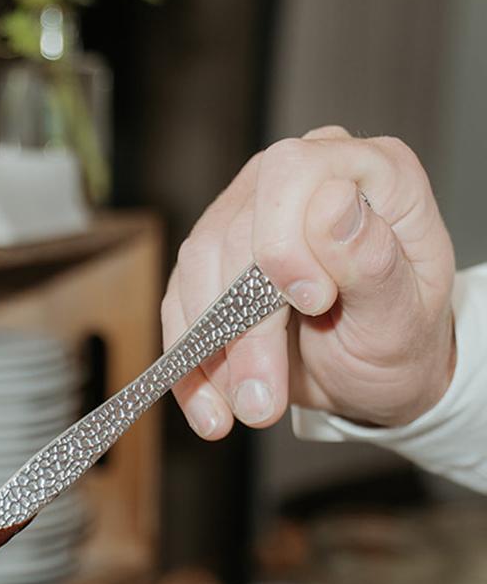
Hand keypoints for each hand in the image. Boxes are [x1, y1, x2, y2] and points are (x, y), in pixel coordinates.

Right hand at [163, 128, 455, 437]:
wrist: (375, 378)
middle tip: (267, 398)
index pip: (292, 172)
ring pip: (198, 272)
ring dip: (214, 355)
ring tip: (251, 408)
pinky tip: (214, 411)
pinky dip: (189, 369)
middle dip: (246, 329)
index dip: (285, 240)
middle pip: (236, 234)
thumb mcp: (403, 315)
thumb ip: (373, 260)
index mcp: (366, 172)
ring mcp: (249, 218)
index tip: (312, 304)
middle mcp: (299, 183)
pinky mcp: (214, 264)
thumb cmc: (402, 340)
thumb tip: (335, 204)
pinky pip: (179, 308)